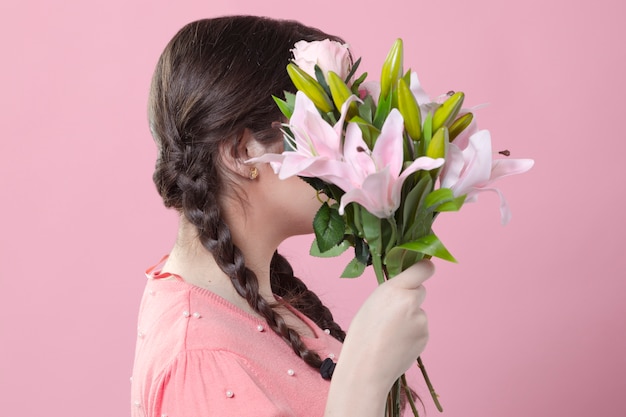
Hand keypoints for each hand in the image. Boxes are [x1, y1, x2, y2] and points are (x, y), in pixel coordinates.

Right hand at [325, 260, 433, 415]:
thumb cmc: (361, 335)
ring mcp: (422, 321)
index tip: (423, 266)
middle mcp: (412, 302)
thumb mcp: (371, 303)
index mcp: (394, 289)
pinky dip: (411, 333)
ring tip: (389, 334)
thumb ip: (392, 293)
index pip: (422, 269)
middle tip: (391, 313)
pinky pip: (420, 328)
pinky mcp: (425, 336)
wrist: (366, 369)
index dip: (424, 267)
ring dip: (409, 319)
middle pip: (419, 291)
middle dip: (410, 297)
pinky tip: (396, 343)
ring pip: (419, 312)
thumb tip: (405, 290)